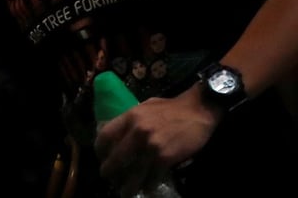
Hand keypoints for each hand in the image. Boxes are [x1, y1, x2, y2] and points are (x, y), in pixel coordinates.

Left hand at [95, 89, 219, 196]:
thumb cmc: (171, 108)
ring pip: (132, 173)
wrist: (198, 110)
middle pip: (115, 159)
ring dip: (127, 186)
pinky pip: (152, 177)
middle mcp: (137, 131)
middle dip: (109, 172)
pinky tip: (147, 188)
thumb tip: (117, 134)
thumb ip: (130, 120)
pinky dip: (148, 185)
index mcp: (130, 117)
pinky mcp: (165, 157)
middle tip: (109, 178)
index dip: (100, 151)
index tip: (101, 158)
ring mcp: (151, 146)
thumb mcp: (144, 107)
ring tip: (124, 191)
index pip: (104, 136)